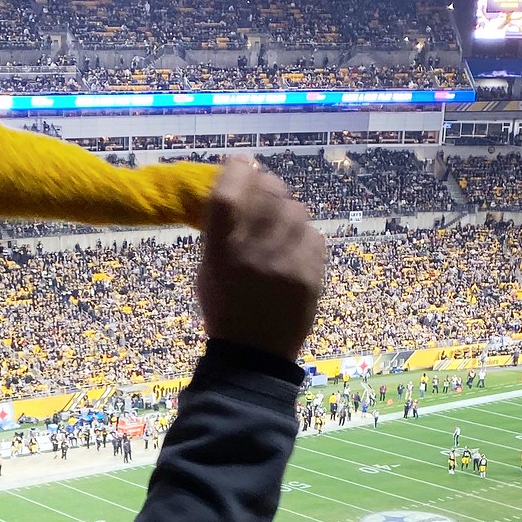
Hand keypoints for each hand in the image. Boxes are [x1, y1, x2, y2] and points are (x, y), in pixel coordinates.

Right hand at [196, 157, 325, 363]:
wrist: (254, 356)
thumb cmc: (225, 309)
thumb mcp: (208, 270)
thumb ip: (220, 231)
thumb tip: (236, 187)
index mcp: (221, 250)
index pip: (230, 189)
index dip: (237, 169)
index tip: (240, 166)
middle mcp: (254, 250)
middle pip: (267, 189)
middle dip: (266, 185)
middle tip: (264, 193)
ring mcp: (286, 261)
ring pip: (295, 208)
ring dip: (286, 211)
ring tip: (279, 227)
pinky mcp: (311, 273)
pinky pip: (313, 234)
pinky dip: (303, 236)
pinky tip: (293, 250)